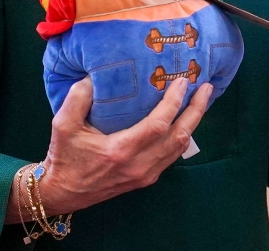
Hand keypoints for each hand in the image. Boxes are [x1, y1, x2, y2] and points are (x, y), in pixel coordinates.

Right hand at [11, 76, 210, 217]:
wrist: (61, 193)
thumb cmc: (64, 157)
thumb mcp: (63, 124)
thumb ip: (78, 97)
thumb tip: (95, 74)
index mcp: (121, 151)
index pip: (158, 125)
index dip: (174, 102)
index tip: (183, 82)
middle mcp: (139, 165)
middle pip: (179, 136)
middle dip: (196, 111)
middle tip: (207, 88)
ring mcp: (145, 174)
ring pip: (180, 148)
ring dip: (193, 123)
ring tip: (201, 100)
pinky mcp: (146, 179)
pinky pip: (172, 156)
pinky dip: (183, 136)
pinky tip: (185, 121)